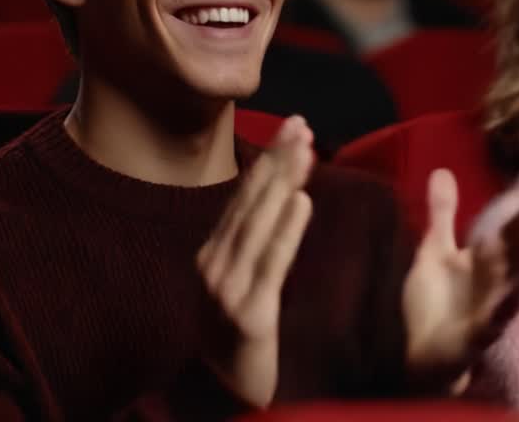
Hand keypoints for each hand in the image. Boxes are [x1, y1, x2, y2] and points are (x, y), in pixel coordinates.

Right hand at [192, 116, 315, 407]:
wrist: (226, 398)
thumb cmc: (240, 345)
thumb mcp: (240, 288)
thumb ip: (253, 248)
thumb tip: (279, 199)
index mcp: (211, 257)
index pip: (243, 199)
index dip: (268, 162)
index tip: (292, 129)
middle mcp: (213, 268)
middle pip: (250, 203)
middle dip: (277, 160)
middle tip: (302, 123)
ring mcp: (226, 292)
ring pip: (259, 225)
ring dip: (284, 183)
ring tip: (307, 149)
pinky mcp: (248, 316)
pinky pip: (271, 265)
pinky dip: (286, 230)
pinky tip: (302, 201)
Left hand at [402, 169, 518, 390]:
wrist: (419, 353)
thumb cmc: (435, 304)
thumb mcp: (434, 251)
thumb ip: (442, 215)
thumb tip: (442, 171)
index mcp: (494, 260)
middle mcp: (504, 280)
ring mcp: (498, 305)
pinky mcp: (485, 330)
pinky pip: (505, 310)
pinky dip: (517, 290)